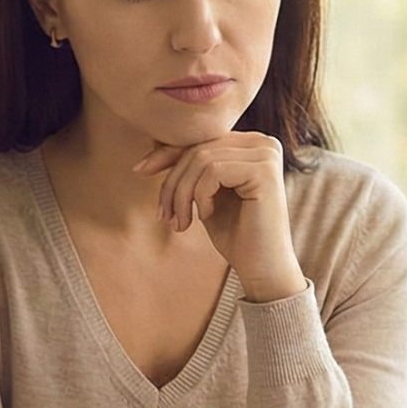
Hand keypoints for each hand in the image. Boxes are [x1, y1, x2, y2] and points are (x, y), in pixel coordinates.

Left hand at [134, 132, 306, 302]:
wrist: (262, 268)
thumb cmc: (235, 233)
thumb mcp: (205, 193)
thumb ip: (191, 166)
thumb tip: (153, 142)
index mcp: (252, 144)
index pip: (200, 139)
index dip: (167, 154)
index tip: (139, 170)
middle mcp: (264, 142)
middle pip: (198, 148)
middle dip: (173, 182)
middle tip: (164, 215)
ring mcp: (267, 154)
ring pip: (201, 159)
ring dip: (182, 193)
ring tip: (180, 222)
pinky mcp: (265, 170)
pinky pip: (213, 171)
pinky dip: (200, 196)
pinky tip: (205, 216)